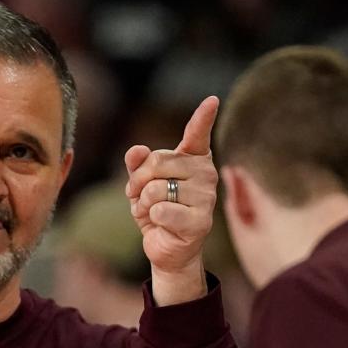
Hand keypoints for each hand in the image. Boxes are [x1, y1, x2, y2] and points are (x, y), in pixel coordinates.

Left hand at [124, 96, 218, 303]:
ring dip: (143, 203)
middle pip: (157, 161)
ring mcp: (206, 198)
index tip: (211, 100)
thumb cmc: (156, 210)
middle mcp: (206, 174)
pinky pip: (162, 210)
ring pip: (156, 188)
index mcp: (194, 160)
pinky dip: (151, 219)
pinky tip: (161, 224)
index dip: (203, 118)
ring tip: (151, 211)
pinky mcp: (201, 222)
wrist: (165, 247)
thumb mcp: (141, 184)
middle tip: (139, 196)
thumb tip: (136, 150)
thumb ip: (137, 165)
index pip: (198, 135)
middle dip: (137, 181)